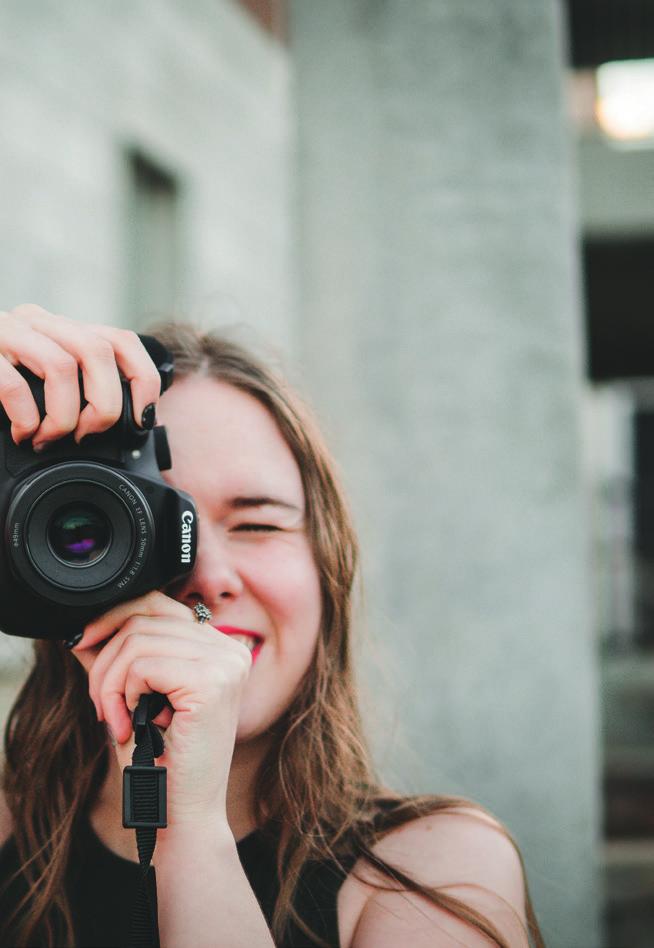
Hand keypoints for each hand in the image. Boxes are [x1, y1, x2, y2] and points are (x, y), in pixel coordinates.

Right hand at [0, 303, 161, 446]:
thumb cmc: (1, 384)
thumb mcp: (44, 382)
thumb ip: (79, 390)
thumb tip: (136, 423)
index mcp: (60, 329)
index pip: (121, 340)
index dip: (143, 380)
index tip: (143, 418)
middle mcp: (36, 323)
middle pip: (98, 352)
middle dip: (104, 405)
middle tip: (86, 434)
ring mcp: (4, 333)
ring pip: (62, 366)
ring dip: (65, 415)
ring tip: (51, 438)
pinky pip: (13, 385)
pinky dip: (27, 418)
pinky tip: (22, 433)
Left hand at [70, 590, 253, 825]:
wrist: (179, 812)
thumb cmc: (160, 760)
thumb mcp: (135, 694)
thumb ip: (117, 657)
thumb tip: (85, 625)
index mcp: (219, 645)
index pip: (159, 604)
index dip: (113, 618)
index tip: (81, 643)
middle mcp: (229, 647)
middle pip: (144, 618)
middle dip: (105, 661)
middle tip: (101, 706)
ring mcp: (225, 663)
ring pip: (137, 640)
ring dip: (110, 683)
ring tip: (116, 719)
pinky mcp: (211, 683)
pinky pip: (144, 664)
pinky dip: (124, 693)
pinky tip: (133, 723)